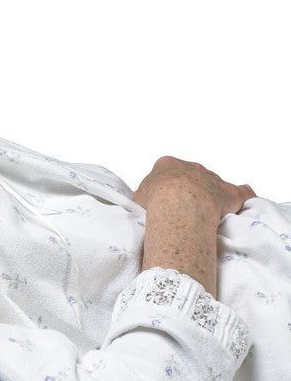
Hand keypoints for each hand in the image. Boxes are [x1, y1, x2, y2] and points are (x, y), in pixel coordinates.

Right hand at [133, 157, 254, 295]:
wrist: (178, 205)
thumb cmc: (153, 202)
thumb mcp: (137, 198)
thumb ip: (143, 197)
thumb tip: (144, 206)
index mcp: (167, 164)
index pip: (165, 170)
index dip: (164, 186)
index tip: (161, 201)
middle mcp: (192, 167)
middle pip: (191, 176)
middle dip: (188, 191)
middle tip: (181, 211)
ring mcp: (213, 179)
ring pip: (214, 185)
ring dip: (210, 198)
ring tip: (202, 217)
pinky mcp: (231, 193)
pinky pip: (243, 192)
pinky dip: (242, 197)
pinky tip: (240, 205)